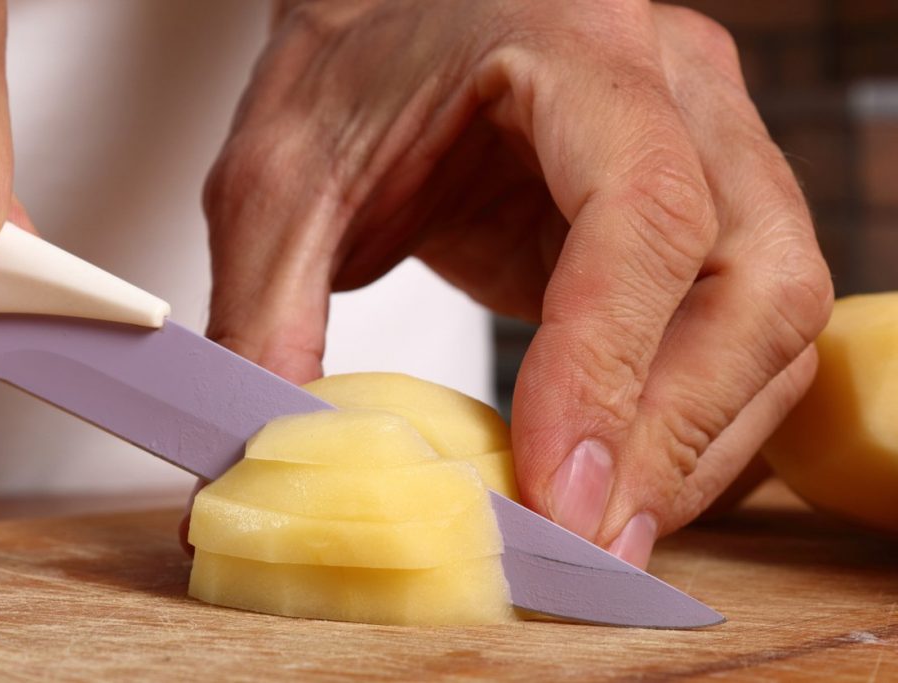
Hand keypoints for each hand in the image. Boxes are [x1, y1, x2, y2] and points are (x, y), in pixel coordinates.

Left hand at [200, 0, 832, 566]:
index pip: (644, 210)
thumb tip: (268, 469)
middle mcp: (676, 92)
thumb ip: (266, 317)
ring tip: (603, 528)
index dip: (610, 365)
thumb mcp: (282, 178)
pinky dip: (696, 421)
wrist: (393, 9)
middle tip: (589, 541)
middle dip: (677, 433)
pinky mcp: (698, 214)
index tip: (559, 492)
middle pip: (757, 280)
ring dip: (695, 444)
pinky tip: (626, 476)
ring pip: (773, 319)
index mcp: (578, 45)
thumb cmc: (352, 58)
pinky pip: (744, 333)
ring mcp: (707, 149)